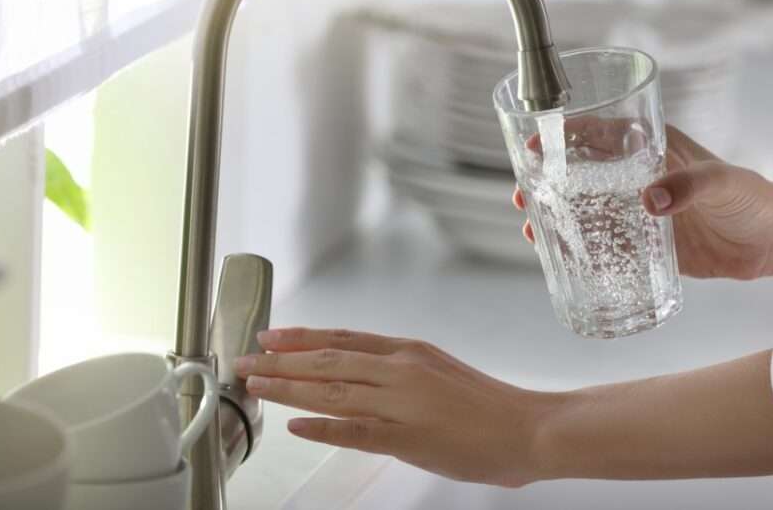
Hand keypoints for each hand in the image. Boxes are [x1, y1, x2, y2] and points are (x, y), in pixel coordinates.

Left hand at [235, 327, 557, 487]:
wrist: (528, 427)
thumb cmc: (487, 405)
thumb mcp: (438, 370)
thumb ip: (399, 369)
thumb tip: (361, 372)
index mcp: (407, 352)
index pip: (342, 338)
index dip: (301, 337)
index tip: (269, 336)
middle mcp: (400, 369)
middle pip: (328, 360)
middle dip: (280, 361)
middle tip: (244, 360)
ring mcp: (403, 401)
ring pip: (333, 390)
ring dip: (288, 387)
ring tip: (256, 385)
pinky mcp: (409, 436)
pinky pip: (356, 430)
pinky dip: (322, 427)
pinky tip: (295, 427)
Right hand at [513, 125, 772, 279]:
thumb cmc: (752, 198)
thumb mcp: (723, 182)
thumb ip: (690, 186)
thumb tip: (650, 201)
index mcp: (651, 148)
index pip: (598, 134)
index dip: (563, 137)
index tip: (534, 145)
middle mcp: (637, 176)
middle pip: (580, 173)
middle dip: (547, 181)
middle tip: (522, 194)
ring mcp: (638, 210)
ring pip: (585, 209)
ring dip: (556, 216)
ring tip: (531, 229)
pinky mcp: (645, 243)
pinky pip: (604, 244)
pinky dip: (580, 248)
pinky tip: (559, 258)